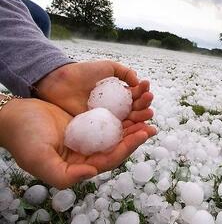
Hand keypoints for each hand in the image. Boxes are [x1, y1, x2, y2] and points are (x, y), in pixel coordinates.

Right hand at [0, 98, 155, 188]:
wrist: (14, 116)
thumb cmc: (23, 138)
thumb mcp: (38, 159)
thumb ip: (63, 174)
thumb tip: (92, 172)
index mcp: (80, 164)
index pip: (110, 159)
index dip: (128, 147)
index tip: (143, 133)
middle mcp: (87, 152)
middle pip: (118, 146)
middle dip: (136, 135)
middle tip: (151, 123)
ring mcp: (88, 137)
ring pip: (115, 132)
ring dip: (132, 123)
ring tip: (147, 111)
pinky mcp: (87, 122)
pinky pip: (108, 119)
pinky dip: (120, 113)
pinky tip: (130, 104)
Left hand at [34, 61, 152, 122]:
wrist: (61, 82)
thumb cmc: (83, 73)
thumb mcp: (107, 67)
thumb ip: (124, 72)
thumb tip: (139, 81)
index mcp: (119, 94)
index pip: (136, 96)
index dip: (143, 92)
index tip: (146, 87)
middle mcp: (116, 108)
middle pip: (136, 109)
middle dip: (145, 104)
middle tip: (148, 100)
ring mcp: (108, 119)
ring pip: (129, 120)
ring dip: (142, 117)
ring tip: (149, 112)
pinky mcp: (99, 128)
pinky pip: (116, 130)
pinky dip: (128, 130)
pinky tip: (136, 126)